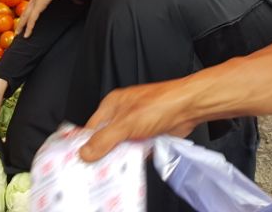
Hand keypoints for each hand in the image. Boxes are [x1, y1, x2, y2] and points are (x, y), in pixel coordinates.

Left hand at [14, 0, 51, 38]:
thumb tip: (80, 3)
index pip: (31, 6)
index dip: (27, 13)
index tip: (25, 19)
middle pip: (25, 13)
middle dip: (21, 21)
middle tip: (17, 30)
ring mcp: (34, 3)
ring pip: (25, 17)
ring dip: (21, 26)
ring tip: (18, 34)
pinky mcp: (37, 7)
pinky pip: (31, 20)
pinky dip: (29, 28)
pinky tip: (26, 35)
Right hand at [80, 79, 199, 162]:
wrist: (189, 107)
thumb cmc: (161, 104)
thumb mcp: (126, 124)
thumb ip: (104, 140)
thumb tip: (86, 152)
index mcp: (112, 105)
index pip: (92, 128)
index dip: (86, 144)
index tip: (83, 160)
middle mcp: (122, 114)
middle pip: (106, 139)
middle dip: (105, 153)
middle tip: (100, 167)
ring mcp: (136, 125)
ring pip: (122, 146)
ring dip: (122, 156)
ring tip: (116, 167)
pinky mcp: (148, 135)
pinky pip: (136, 150)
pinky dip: (135, 157)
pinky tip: (133, 164)